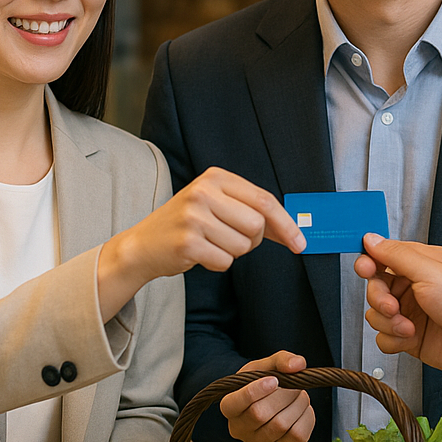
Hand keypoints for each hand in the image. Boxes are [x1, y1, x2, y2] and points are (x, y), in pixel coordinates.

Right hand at [100, 168, 305, 312]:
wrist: (142, 245)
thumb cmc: (186, 225)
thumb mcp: (216, 205)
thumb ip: (251, 212)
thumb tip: (293, 230)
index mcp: (215, 177)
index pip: (264, 199)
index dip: (286, 224)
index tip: (299, 243)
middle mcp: (203, 192)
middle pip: (257, 224)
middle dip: (252, 240)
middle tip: (228, 238)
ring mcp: (193, 217)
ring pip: (243, 246)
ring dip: (231, 252)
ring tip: (209, 243)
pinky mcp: (187, 242)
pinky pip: (225, 262)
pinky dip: (216, 264)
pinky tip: (199, 254)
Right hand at [219, 350, 315, 441]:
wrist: (269, 403)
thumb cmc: (263, 382)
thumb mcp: (267, 365)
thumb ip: (281, 360)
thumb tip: (297, 365)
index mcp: (229, 406)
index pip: (235, 404)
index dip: (254, 392)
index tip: (274, 380)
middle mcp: (238, 429)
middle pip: (261, 414)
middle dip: (284, 395)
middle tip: (294, 385)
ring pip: (281, 426)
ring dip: (297, 405)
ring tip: (299, 395)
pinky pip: (297, 439)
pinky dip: (306, 420)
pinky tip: (303, 410)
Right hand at [355, 234, 441, 377]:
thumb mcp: (431, 271)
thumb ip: (397, 255)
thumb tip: (371, 239)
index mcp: (419, 263)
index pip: (382, 256)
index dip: (368, 262)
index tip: (365, 269)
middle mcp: (413, 286)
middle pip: (374, 287)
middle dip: (379, 298)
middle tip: (393, 306)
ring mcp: (410, 312)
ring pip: (375, 314)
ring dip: (387, 322)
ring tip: (408, 327)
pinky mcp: (408, 337)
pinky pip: (383, 337)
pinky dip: (392, 339)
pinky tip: (409, 338)